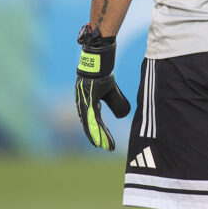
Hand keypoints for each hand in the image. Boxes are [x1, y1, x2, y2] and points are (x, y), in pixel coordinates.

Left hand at [75, 25, 130, 150]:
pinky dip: (93, 127)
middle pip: (90, 124)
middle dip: (97, 137)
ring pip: (89, 123)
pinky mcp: (86, 98)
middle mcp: (83, 104)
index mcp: (89, 103)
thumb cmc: (103, 74)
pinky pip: (89, 117)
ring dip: (95, 135)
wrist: (99, 60)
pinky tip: (96, 134)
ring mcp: (83, 101)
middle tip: (104, 148)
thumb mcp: (111, 91)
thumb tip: (123, 114)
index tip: (104, 143)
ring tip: (100, 146)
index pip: (94, 121)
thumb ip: (116, 103)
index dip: (99, 132)